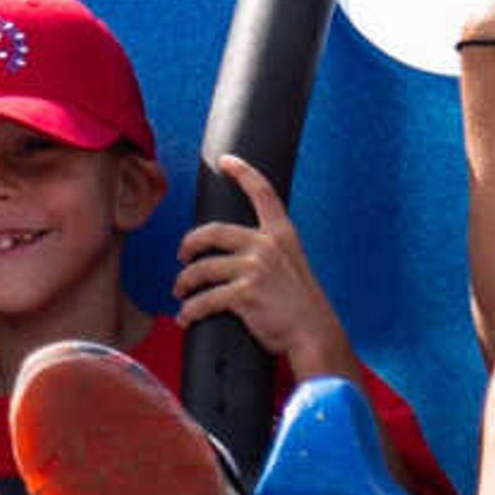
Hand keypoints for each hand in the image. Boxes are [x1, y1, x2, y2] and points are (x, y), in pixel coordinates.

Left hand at [175, 156, 356, 380]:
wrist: (314, 334)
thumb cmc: (301, 307)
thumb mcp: (292, 268)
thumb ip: (270, 255)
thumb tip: (238, 258)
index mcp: (281, 235)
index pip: (262, 193)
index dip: (243, 172)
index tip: (227, 161)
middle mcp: (267, 245)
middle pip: (213, 232)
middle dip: (189, 244)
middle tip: (182, 257)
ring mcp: (255, 269)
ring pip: (202, 269)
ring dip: (185, 282)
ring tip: (180, 293)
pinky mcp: (245, 294)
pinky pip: (205, 300)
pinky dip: (190, 311)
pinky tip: (185, 318)